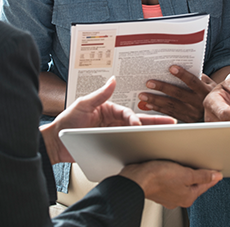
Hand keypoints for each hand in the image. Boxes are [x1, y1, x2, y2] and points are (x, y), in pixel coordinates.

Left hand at [41, 77, 174, 163]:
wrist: (56, 142)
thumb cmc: (67, 121)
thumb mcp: (83, 105)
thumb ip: (100, 94)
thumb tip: (113, 79)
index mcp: (109, 109)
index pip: (127, 113)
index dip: (134, 119)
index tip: (138, 125)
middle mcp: (113, 121)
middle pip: (137, 121)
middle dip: (155, 121)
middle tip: (172, 122)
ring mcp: (113, 133)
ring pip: (135, 133)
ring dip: (150, 133)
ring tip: (166, 135)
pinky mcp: (110, 145)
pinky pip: (127, 144)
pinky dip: (138, 146)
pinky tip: (149, 149)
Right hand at [119, 161, 222, 208]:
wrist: (136, 179)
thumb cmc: (158, 177)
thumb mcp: (185, 174)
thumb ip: (202, 175)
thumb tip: (216, 177)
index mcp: (188, 197)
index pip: (205, 185)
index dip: (211, 175)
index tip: (216, 169)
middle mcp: (178, 199)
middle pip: (193, 184)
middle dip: (196, 173)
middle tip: (199, 163)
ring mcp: (168, 195)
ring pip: (181, 182)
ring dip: (183, 173)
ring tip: (182, 163)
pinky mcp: (158, 189)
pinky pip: (170, 181)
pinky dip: (171, 174)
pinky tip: (169, 166)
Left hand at [137, 66, 214, 121]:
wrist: (219, 113)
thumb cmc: (210, 93)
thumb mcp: (209, 83)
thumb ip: (197, 75)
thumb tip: (181, 64)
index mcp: (205, 91)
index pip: (193, 81)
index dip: (182, 75)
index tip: (171, 67)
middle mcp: (198, 103)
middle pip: (178, 94)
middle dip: (162, 87)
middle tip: (148, 82)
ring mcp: (192, 113)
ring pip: (171, 105)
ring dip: (155, 100)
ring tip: (142, 95)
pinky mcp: (186, 120)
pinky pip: (170, 113)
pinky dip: (158, 109)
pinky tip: (148, 104)